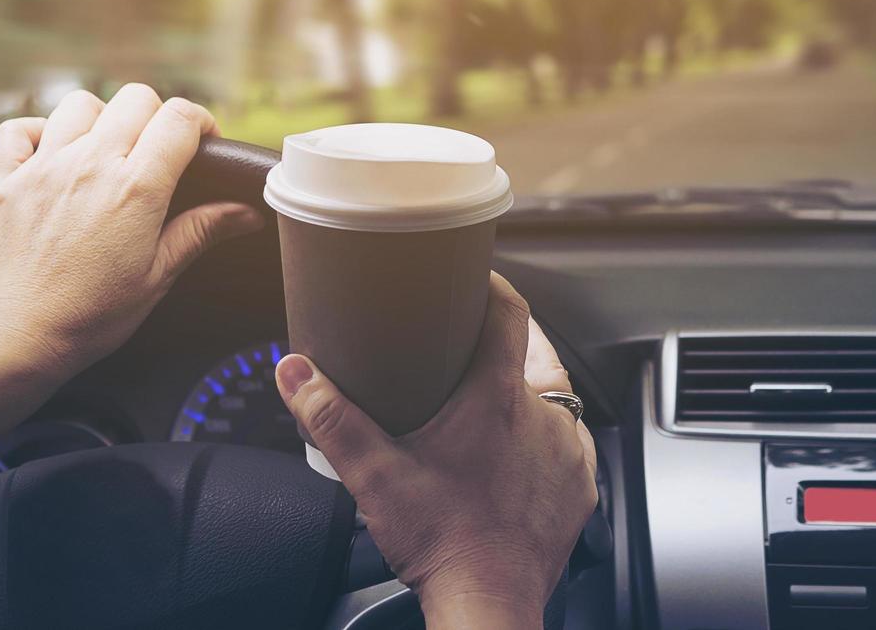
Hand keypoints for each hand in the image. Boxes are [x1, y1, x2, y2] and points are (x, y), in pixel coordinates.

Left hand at [0, 85, 263, 380]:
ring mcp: (43, 168)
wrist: (21, 338)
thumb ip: (202, 231)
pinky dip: (37, 133)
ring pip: (80, 104)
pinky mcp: (6, 180)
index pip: (180, 118)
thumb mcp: (159, 275)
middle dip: (157, 117)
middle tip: (158, 152)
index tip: (202, 144)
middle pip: (135, 99)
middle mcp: (89, 165)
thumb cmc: (94, 315)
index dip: (200, 123)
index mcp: (135, 188)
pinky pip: (17, 129)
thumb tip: (247, 212)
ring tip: (106, 153)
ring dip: (100, 120)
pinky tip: (53, 156)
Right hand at [275, 274, 597, 627]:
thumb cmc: (441, 541)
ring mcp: (568, 453)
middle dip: (510, 342)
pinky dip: (548, 440)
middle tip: (478, 344)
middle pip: (537, 353)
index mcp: (498, 398)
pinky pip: (571, 445)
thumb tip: (296, 371)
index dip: (496, 286)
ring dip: (531, 392)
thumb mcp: (375, 475)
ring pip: (558, 399)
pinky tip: (522, 451)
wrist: (488, 605)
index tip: (479, 278)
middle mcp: (543, 417)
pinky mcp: (579, 488)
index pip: (511, 313)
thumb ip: (331, 418)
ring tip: (495, 399)